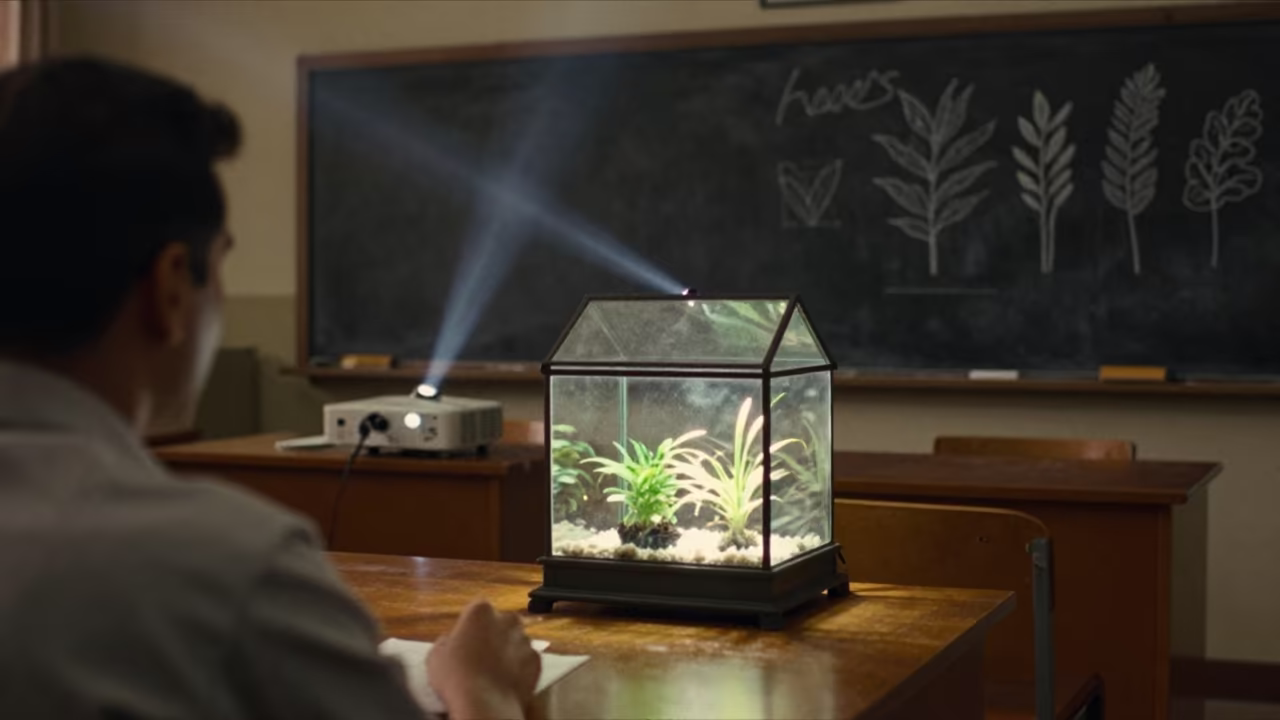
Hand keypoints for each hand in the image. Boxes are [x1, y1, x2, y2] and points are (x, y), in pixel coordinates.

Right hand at [427, 599, 540, 719]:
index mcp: (481, 611)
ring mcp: (525, 639)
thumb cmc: (456, 676)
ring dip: (507, 651)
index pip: (477, 609)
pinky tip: (505, 680)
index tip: (465, 640)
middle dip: (492, 634)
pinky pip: (526, 660)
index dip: (470, 625)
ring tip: (492, 672)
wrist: (485, 704)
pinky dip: (519, 668)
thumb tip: (450, 642)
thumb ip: (446, 641)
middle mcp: (508, 619)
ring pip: (516, 641)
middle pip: (500, 622)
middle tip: (479, 655)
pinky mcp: (537, 660)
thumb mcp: (436, 655)